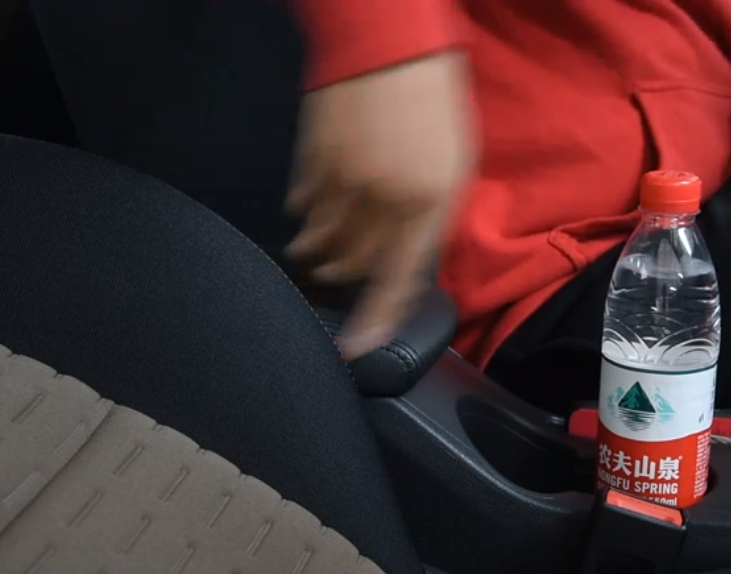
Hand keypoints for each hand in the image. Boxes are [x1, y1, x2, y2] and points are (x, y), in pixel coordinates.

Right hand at [285, 52, 474, 359]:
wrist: (388, 42)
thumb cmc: (431, 102)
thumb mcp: (454, 164)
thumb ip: (429, 216)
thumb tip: (405, 257)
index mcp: (426, 201)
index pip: (397, 277)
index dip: (375, 318)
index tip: (354, 349)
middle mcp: (381, 198)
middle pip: (350, 264)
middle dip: (340, 277)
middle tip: (337, 275)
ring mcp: (341, 180)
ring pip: (319, 242)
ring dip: (316, 253)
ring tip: (314, 250)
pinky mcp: (312, 163)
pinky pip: (301, 207)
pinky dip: (306, 215)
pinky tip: (312, 206)